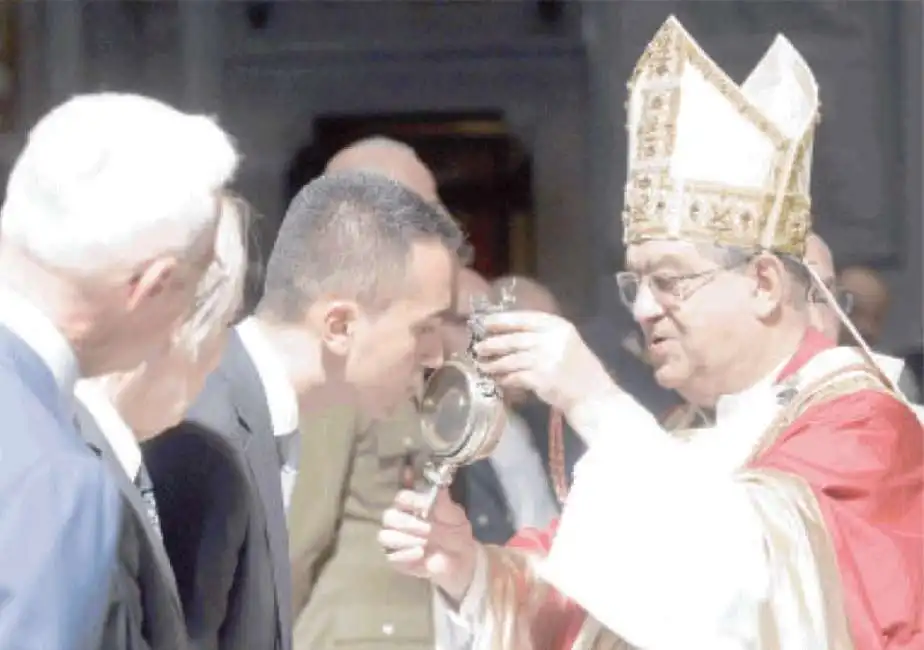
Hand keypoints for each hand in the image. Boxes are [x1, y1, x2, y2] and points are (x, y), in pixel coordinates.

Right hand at [378, 488, 477, 602]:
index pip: (402, 498)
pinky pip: (391, 556)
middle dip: (408, 523)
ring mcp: (397, 540)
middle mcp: (401, 520)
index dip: (411, 502)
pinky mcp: (397, 559)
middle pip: (389, 516)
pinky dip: (406, 555)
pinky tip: (421, 554)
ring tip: (425, 543)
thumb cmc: (456, 532)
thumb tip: (438, 485)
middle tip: (427, 530)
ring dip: (405, 539)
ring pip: (385, 536)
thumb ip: (443, 502)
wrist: (462, 559)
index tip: (425, 508)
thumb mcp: (455, 516)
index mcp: (413, 505)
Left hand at [474, 310, 614, 413]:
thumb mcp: (565, 345)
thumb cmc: (578, 372)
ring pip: (512, 358)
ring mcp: (547, 358)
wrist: (595, 397)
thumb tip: (505, 334)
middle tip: (477, 347)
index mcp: (560, 326)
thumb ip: (540, 337)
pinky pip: (516, 376)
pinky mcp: (542, 378)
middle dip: (493, 343)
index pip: (525, 318)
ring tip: (482, 366)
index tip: (485, 322)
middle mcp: (553, 339)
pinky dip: (505, 379)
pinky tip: (498, 381)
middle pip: (514, 339)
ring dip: (495, 363)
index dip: (503, 320)